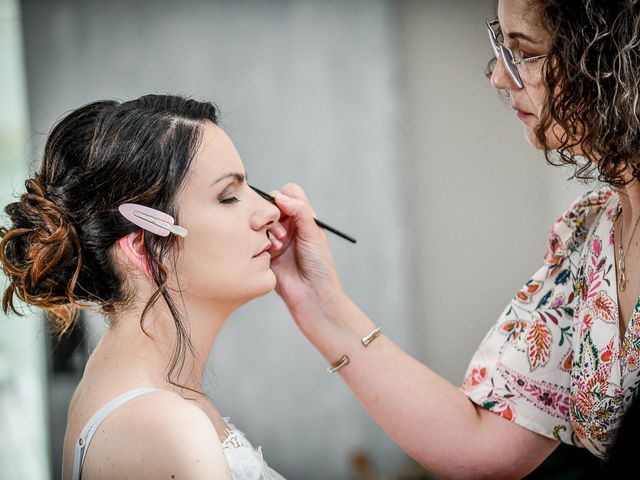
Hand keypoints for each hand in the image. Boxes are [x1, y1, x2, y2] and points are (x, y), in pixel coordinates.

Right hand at [266, 183, 343, 318]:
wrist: (311, 294)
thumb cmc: (319, 266)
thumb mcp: (313, 233)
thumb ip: (299, 211)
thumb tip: (279, 196)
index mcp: (303, 218)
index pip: (289, 194)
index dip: (284, 197)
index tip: (283, 209)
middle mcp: (289, 225)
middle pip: (271, 204)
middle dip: (273, 214)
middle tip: (281, 231)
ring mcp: (275, 238)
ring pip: (261, 220)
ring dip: (268, 229)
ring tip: (279, 245)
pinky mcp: (264, 251)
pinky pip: (254, 237)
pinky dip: (261, 241)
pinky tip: (271, 253)